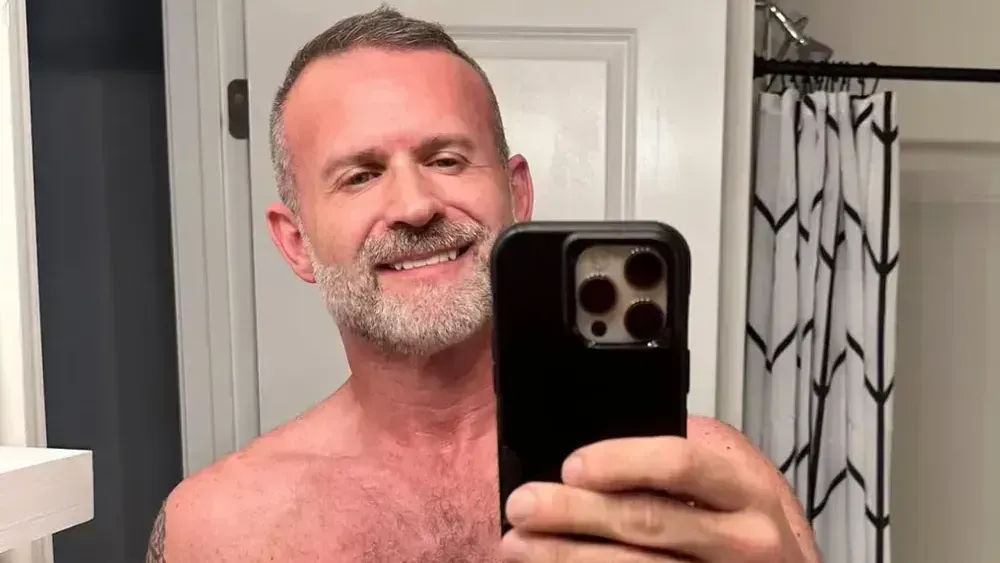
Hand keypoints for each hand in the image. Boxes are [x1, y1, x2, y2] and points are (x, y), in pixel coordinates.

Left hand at [499, 436, 805, 561]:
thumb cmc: (742, 529)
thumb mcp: (725, 488)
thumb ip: (672, 473)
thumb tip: (584, 465)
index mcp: (744, 489)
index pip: (681, 464)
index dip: (621, 461)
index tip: (572, 466)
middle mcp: (743, 540)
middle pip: (646, 522)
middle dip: (572, 513)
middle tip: (522, 505)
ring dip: (566, 558)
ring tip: (519, 546)